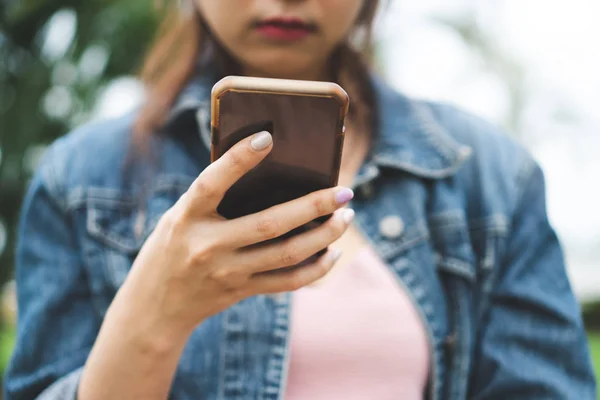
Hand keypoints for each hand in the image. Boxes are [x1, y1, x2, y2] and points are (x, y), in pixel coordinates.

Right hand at [121, 131, 353, 337]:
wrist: (154, 306)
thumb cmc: (172, 247)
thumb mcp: (181, 216)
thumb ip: (214, 198)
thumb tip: (271, 171)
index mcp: (186, 217)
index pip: (211, 183)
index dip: (238, 159)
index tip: (268, 137)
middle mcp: (207, 246)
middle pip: (269, 224)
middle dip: (314, 206)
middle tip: (345, 191)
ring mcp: (226, 273)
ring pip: (287, 254)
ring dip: (324, 235)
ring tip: (346, 216)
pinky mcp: (241, 291)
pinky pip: (287, 283)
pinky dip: (316, 268)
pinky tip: (333, 252)